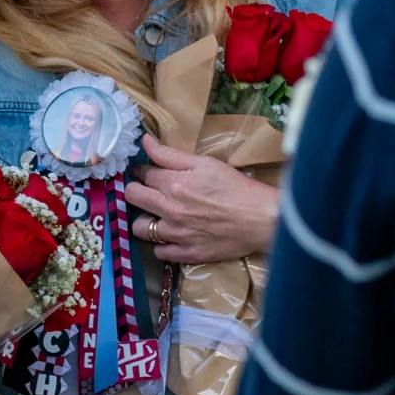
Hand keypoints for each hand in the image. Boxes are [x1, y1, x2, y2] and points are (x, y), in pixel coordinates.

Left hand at [124, 134, 277, 263]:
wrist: (261, 219)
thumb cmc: (236, 187)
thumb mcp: (205, 163)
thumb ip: (171, 154)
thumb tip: (145, 141)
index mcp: (174, 184)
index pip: (142, 174)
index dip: (142, 171)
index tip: (146, 173)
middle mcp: (170, 209)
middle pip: (132, 198)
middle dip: (135, 191)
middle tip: (147, 191)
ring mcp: (176, 234)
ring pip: (140, 228)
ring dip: (145, 220)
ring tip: (157, 216)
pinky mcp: (187, 253)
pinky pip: (159, 252)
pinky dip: (161, 244)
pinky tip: (170, 236)